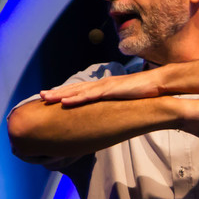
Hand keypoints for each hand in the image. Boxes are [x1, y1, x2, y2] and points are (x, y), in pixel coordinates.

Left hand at [40, 72, 161, 107]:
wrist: (158, 84)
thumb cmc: (143, 93)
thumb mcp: (125, 100)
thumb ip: (114, 105)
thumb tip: (108, 114)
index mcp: (103, 87)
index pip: (80, 90)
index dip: (65, 93)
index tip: (51, 97)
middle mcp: (101, 85)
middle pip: (74, 89)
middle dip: (56, 93)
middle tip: (40, 96)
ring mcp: (105, 87)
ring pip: (78, 91)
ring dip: (60, 95)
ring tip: (45, 98)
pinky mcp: (110, 91)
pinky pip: (90, 96)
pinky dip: (76, 98)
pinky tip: (65, 102)